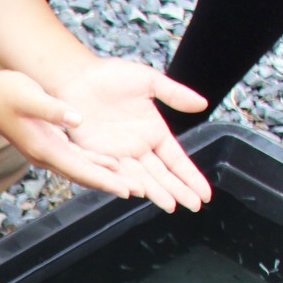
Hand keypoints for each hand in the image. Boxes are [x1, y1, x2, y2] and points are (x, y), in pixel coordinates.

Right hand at [0, 69, 133, 199]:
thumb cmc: (5, 94)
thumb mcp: (30, 96)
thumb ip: (54, 109)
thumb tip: (78, 119)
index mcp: (45, 148)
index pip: (80, 169)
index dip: (105, 180)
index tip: (127, 190)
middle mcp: (46, 155)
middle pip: (84, 176)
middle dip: (111, 185)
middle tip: (139, 192)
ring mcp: (46, 152)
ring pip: (82, 170)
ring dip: (106, 177)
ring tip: (131, 182)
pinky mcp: (48, 144)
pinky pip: (76, 159)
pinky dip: (95, 164)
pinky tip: (111, 164)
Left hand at [50, 59, 210, 211]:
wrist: (77, 78)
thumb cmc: (111, 77)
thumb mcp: (150, 82)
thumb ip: (175, 95)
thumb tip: (204, 104)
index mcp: (155, 133)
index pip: (177, 160)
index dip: (191, 176)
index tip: (205, 192)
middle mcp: (138, 149)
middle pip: (162, 175)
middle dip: (180, 190)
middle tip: (195, 206)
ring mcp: (117, 154)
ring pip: (141, 178)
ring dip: (156, 192)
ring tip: (172, 205)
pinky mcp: (95, 155)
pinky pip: (113, 172)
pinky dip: (126, 182)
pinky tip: (140, 192)